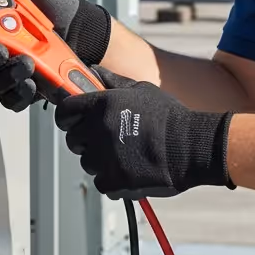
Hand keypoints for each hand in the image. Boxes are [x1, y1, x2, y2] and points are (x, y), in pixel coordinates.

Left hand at [54, 66, 234, 200]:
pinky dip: (113, 180)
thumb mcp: (141, 90)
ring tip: (126, 154)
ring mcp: (104, 157)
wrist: (191, 147)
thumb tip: (94, 71)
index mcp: (101, 105)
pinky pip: (102, 183)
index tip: (74, 121)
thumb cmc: (169, 117)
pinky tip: (131, 170)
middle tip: (106, 140)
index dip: (67, 117)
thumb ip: (113, 82)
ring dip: (101, 161)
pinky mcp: (114, 180)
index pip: (64, 112)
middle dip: (86, 140)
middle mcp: (98, 129)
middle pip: (73, 140)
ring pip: (88, 162)